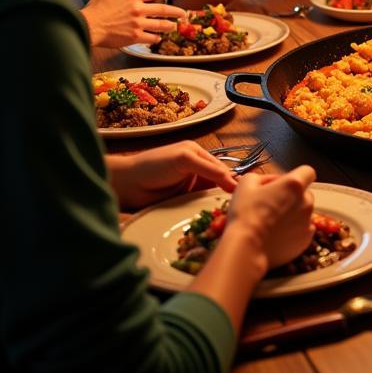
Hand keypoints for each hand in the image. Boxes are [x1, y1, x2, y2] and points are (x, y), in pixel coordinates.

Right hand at [82, 0, 187, 47]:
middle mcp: (138, 9)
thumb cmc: (94, 8)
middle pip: (164, 10)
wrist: (87, 26)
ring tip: (173, 26)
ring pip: (161, 25)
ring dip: (169, 26)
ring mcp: (137, 23)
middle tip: (184, 14)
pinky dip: (156, 38)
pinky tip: (157, 38)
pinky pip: (151, 38)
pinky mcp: (134, 37)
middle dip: (177, 12)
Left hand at [107, 141, 236, 209]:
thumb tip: (234, 182)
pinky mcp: (181, 203)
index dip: (232, 180)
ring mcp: (188, 187)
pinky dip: (205, 211)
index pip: (221, 168)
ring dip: (216, 204)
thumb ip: (209, 169)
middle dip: (226, 193)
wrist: (126, 184)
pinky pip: (197, 207)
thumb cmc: (154, 165)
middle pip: (218, 183)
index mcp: (197, 154)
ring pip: (208, 196)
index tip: (244, 193)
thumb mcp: (185, 160)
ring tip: (229, 214)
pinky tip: (213, 218)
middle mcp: (195, 170)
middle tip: (239, 206)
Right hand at [228, 165, 315, 268]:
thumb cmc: (244, 213)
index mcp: (294, 185)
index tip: (282, 184)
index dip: (295, 176)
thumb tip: (272, 182)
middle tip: (273, 204)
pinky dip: (294, 230)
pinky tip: (278, 235)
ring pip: (304, 213)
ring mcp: (308, 222)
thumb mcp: (246, 183)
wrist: (246, 249)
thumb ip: (263, 177)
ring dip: (293, 214)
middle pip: (305, 193)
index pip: (307, 172)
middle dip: (293, 196)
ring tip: (273, 223)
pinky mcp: (306, 240)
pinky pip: (303, 230)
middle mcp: (306, 202)